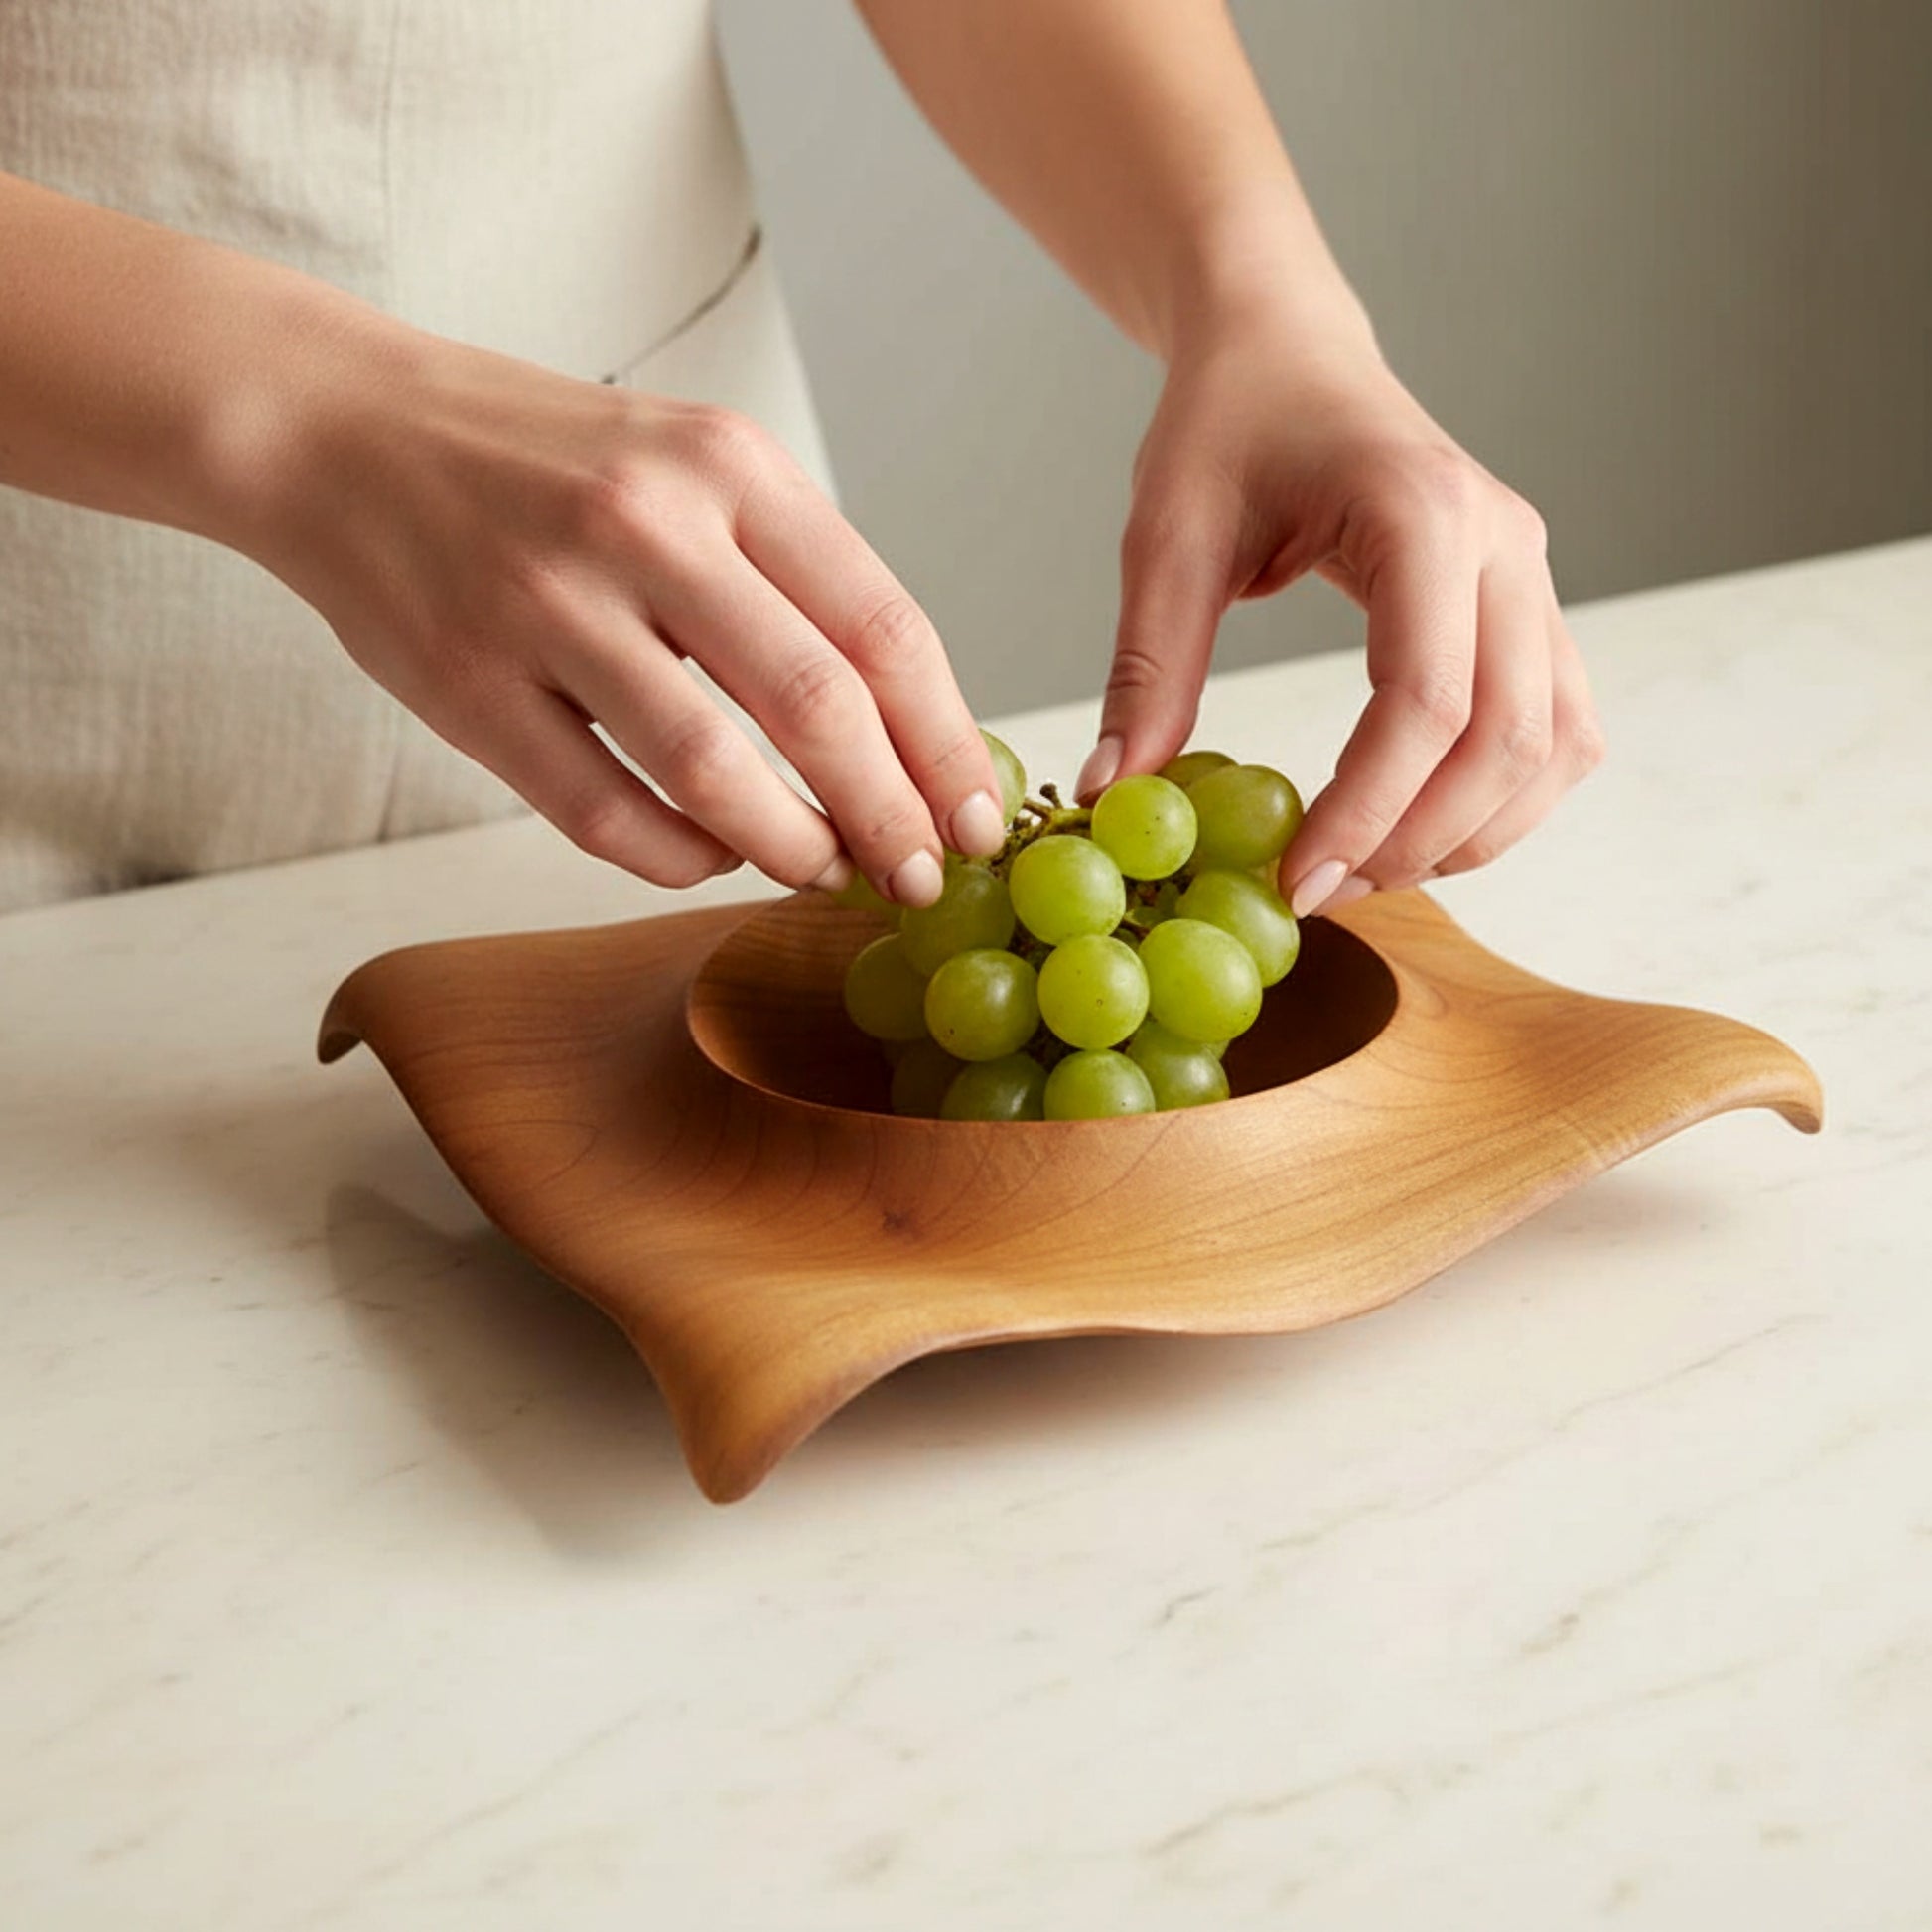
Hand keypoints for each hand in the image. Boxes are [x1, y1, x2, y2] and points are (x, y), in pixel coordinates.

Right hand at [237, 311, 1004, 905]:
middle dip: (892, 817)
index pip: (885, 627)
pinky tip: (710, 854)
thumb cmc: (545, 464)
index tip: (979, 818)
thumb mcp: (690, 464)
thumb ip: (795, 575)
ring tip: (824, 873)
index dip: (948, 743)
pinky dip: (679, 857)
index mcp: (726, 465)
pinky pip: (604, 816)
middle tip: (922, 877)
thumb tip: (909, 728)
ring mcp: (550, 606)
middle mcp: (645, 525)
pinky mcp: (471, 687)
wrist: (341, 430)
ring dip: (791, 849)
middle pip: (818, 708)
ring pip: (713, 775)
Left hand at [1078, 302, 1603, 916]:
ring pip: (1555, 745)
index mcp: (1421, 514)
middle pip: (1509, 738)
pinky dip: (1508, 797)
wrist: (1289, 351)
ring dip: (1475, 831)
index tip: (1297, 881)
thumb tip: (1111, 797)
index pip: (1425, 700)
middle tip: (1323, 891)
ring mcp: (1533, 575)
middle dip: (1419, 840)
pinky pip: (1560, 727)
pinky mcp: (1531, 606)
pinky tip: (1421, 825)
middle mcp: (1504, 545)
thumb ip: (1148, 668)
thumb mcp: (1165, 537)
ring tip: (1367, 870)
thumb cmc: (1228, 426)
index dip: (1368, 809)